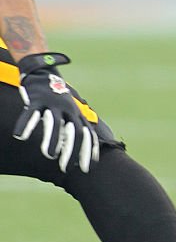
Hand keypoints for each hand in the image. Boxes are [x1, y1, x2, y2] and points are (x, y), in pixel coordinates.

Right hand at [13, 53, 99, 173]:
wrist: (43, 74)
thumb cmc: (57, 99)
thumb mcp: (69, 112)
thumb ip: (72, 128)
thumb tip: (71, 152)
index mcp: (76, 114)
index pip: (87, 134)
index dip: (88, 150)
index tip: (86, 168)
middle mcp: (68, 109)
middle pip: (74, 130)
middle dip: (72, 150)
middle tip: (66, 168)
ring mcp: (53, 103)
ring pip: (55, 122)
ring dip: (52, 139)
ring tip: (49, 155)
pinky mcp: (37, 99)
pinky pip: (31, 113)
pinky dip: (26, 124)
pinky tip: (20, 136)